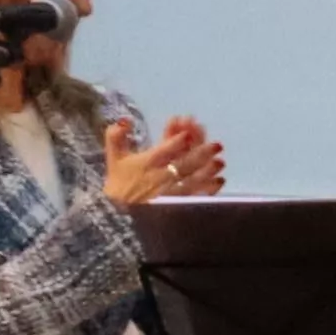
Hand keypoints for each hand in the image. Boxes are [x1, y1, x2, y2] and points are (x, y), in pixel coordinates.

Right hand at [101, 115, 222, 204]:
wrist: (119, 215)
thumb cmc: (121, 183)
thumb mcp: (115, 158)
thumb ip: (116, 137)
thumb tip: (125, 120)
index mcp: (145, 164)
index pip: (162, 150)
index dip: (176, 141)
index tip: (189, 134)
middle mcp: (159, 178)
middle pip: (183, 164)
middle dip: (200, 153)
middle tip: (217, 145)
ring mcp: (171, 194)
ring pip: (192, 181)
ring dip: (207, 171)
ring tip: (220, 162)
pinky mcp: (178, 207)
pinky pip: (196, 197)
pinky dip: (208, 189)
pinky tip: (219, 181)